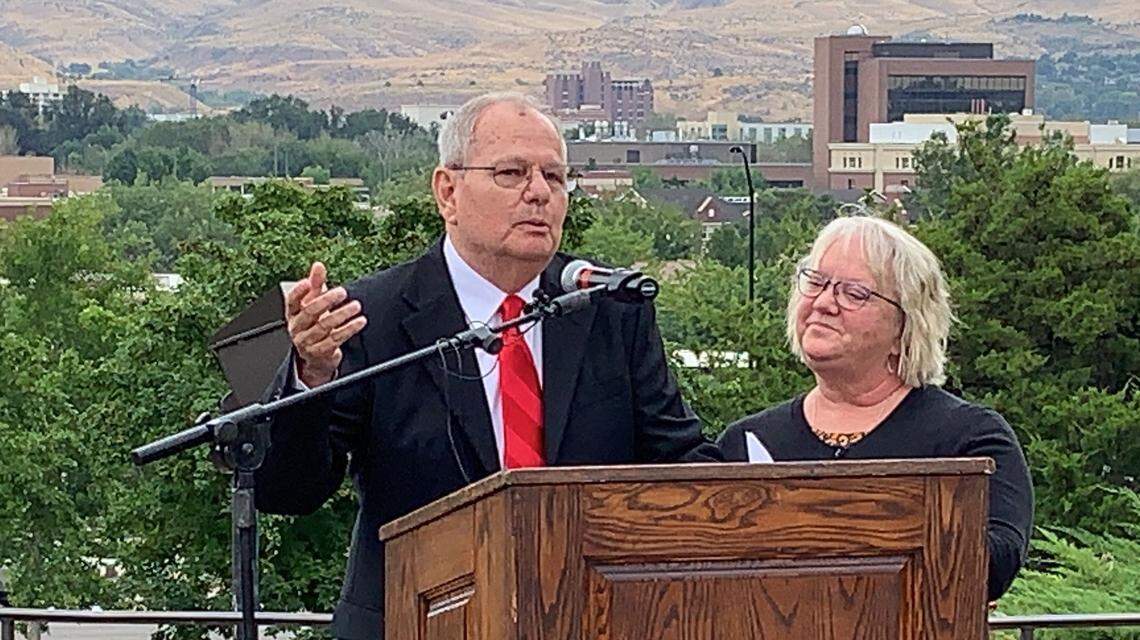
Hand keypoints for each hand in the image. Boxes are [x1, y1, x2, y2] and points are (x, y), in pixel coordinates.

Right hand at [286, 262, 366, 386]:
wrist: (316, 355)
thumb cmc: (314, 324)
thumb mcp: (314, 303)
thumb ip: (316, 284)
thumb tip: (318, 266)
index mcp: (293, 313)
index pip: (292, 301)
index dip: (299, 291)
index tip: (309, 282)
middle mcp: (297, 327)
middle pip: (309, 312)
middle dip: (326, 301)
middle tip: (342, 292)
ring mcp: (307, 341)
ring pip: (324, 326)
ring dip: (341, 315)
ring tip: (356, 306)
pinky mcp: (320, 352)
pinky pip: (335, 339)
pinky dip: (349, 329)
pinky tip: (360, 321)